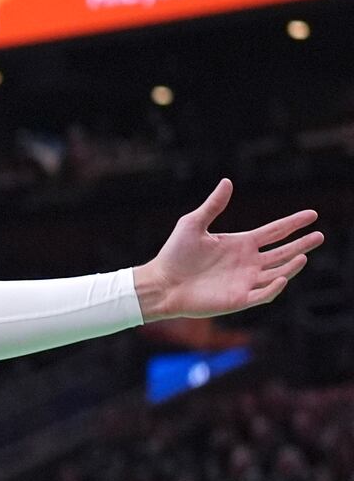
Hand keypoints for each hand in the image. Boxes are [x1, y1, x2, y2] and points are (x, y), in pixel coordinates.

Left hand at [135, 179, 321, 319]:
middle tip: (320, 235)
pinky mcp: (238, 299)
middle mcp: (248, 262)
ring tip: (303, 255)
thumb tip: (227, 181)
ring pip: (277, 273)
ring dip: (291, 266)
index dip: (293, 223)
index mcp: (241, 243)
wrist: (161, 283)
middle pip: (282, 252)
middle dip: (301, 244)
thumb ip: (213, 205)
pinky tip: (282, 277)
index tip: (313, 215)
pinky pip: (263, 293)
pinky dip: (274, 287)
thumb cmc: (174, 254)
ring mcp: (245, 281)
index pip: (274, 232)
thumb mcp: (193, 224)